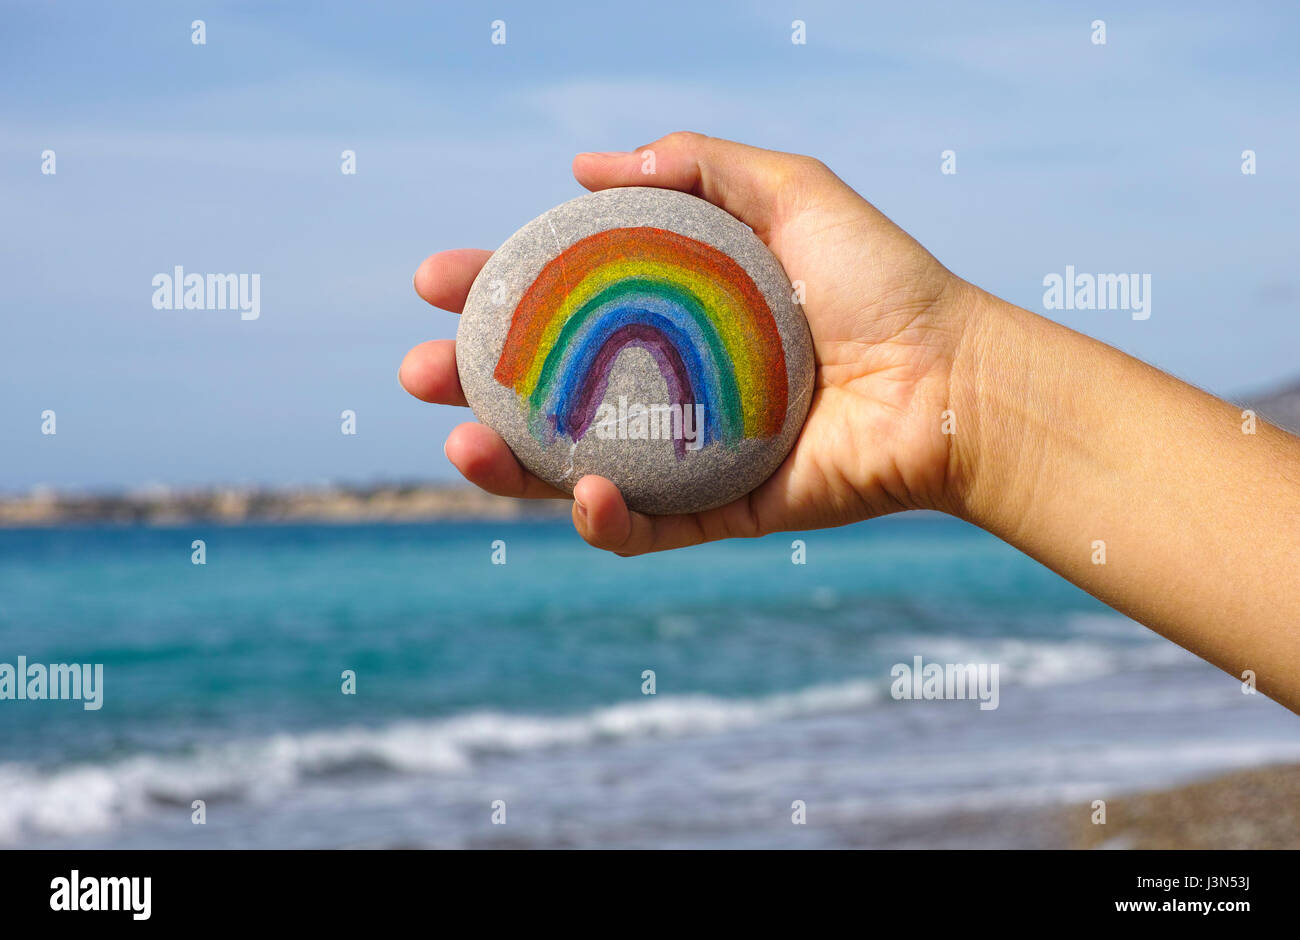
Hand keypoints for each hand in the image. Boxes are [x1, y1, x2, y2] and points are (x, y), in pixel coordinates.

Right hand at [401, 132, 975, 554]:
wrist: (954, 379)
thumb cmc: (883, 282)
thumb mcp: (790, 190)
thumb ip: (696, 163)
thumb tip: (585, 164)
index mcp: (671, 314)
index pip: (558, 304)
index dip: (491, 291)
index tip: (434, 281)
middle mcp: (667, 384)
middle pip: (544, 391)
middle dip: (469, 384)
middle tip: (419, 371)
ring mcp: (689, 454)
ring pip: (572, 470)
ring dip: (505, 467)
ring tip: (458, 446)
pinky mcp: (723, 512)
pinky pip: (648, 528)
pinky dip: (606, 519)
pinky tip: (583, 494)